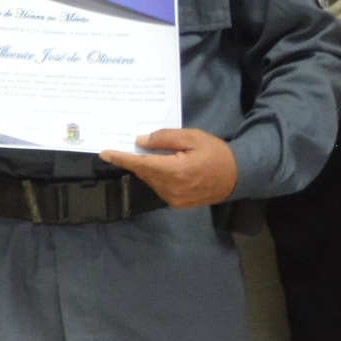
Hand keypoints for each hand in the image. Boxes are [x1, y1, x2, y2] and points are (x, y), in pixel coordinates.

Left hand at [103, 127, 237, 208]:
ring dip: (147, 168)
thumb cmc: (216, 153)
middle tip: (130, 146)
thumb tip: (140, 142)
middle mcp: (170, 188)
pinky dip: (156, 176)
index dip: (120, 158)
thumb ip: (165, 138)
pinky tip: (163, 166)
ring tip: (152, 155)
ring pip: (149, 180)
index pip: (140, 164)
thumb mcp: (192, 137)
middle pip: (143, 172)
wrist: (237, 177)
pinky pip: (158, 187)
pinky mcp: (176, 204)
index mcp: (174, 171)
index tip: (104, 153)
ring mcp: (173, 199)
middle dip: (135, 160)